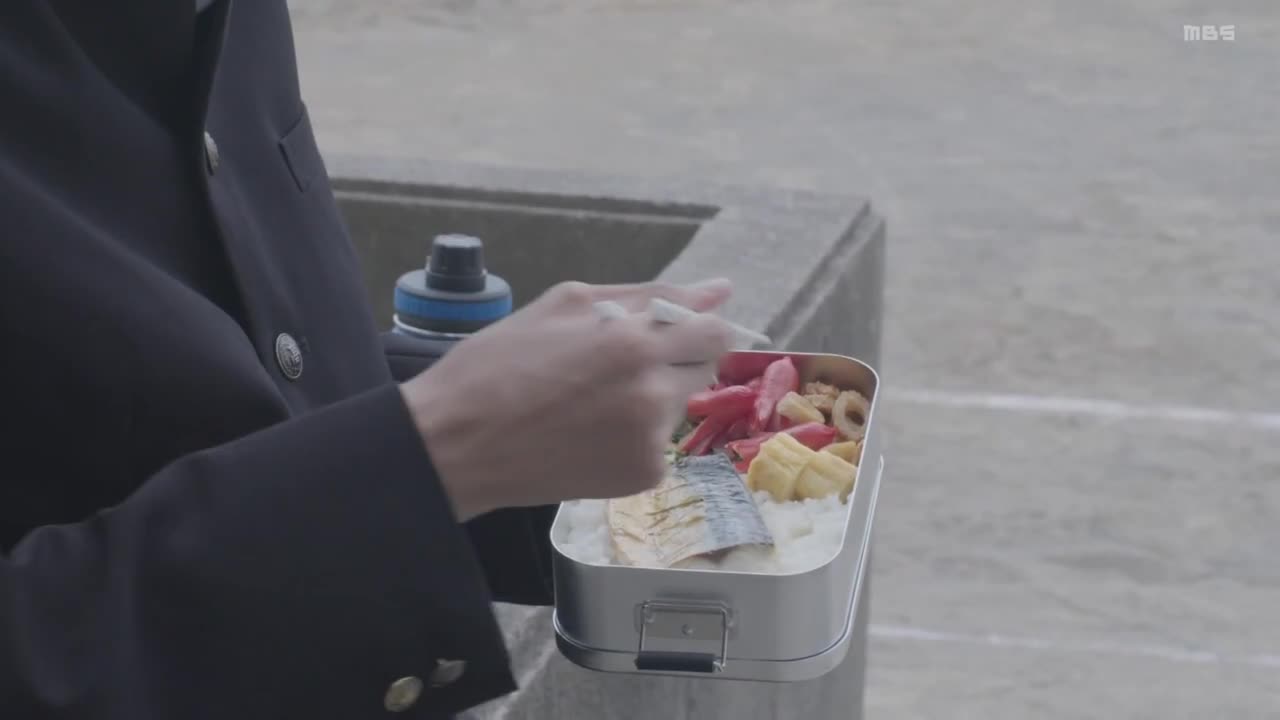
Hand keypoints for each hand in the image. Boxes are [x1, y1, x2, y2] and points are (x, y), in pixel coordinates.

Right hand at [401, 279, 734, 520]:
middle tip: (620, 367)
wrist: (455, 445)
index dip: (698, 328)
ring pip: (678, 406)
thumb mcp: (566, 304)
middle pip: (705, 368)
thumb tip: (719, 290)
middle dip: (675, 360)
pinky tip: (589, 434)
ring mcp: (650, 439)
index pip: (714, 331)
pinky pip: (658, 444)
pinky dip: (635, 437)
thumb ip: (648, 295)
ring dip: (653, 398)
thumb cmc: (498, 364)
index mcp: (634, 341)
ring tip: (592, 403)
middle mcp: (652, 392)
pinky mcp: (641, 475)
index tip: (676, 332)